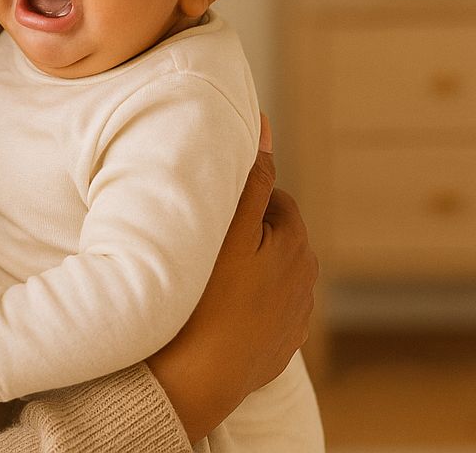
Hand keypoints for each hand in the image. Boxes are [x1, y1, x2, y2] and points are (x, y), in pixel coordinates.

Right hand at [147, 116, 317, 441]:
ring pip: (271, 268)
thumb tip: (264, 126)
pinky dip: (250, 296)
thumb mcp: (228, 227)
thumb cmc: (207, 295)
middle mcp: (305, 277)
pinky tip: (221, 301)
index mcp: (295, 242)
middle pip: (275, 231)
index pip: (273, 194)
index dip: (241, 191)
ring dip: (250, 261)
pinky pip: (267, 303)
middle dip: (248, 226)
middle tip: (204, 233)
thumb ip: (250, 177)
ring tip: (209, 267)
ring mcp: (295, 314)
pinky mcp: (281, 343)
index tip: (211, 198)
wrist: (198, 377)